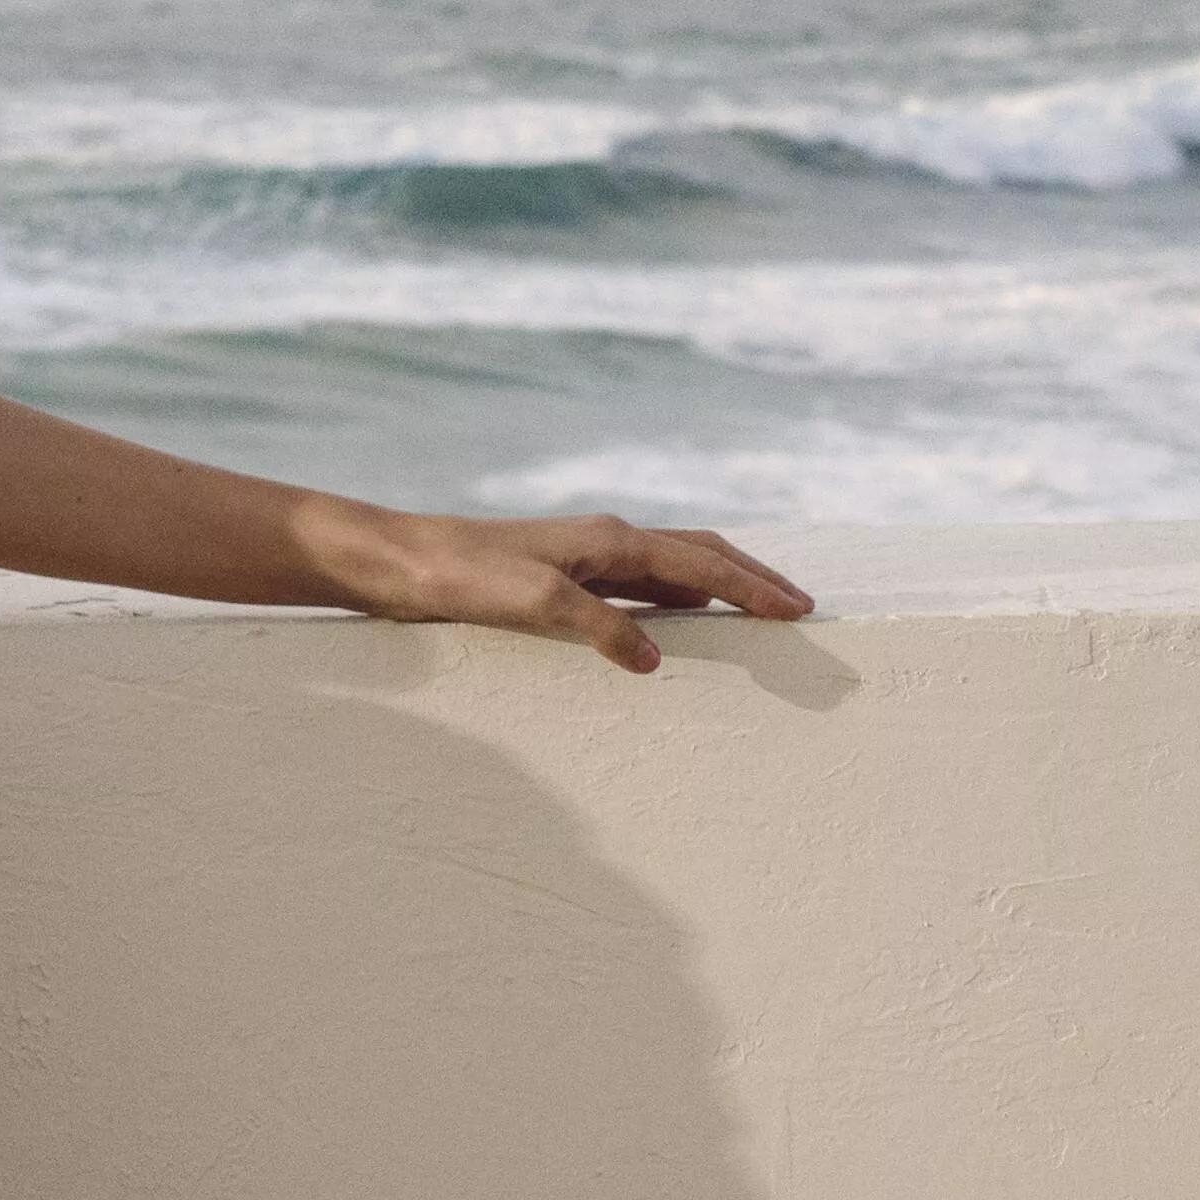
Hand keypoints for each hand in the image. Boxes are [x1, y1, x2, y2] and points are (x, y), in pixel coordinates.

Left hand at [306, 504, 813, 673]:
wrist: (401, 561)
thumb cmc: (463, 575)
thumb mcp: (536, 603)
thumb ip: (600, 627)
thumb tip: (655, 658)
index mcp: (610, 540)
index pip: (701, 564)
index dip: (753, 587)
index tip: (799, 610)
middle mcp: (605, 541)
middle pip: (698, 554)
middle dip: (751, 578)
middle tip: (797, 606)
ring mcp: (584, 558)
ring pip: (670, 568)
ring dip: (716, 587)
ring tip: (753, 610)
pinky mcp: (560, 580)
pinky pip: (637, 587)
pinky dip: (673, 600)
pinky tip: (674, 622)